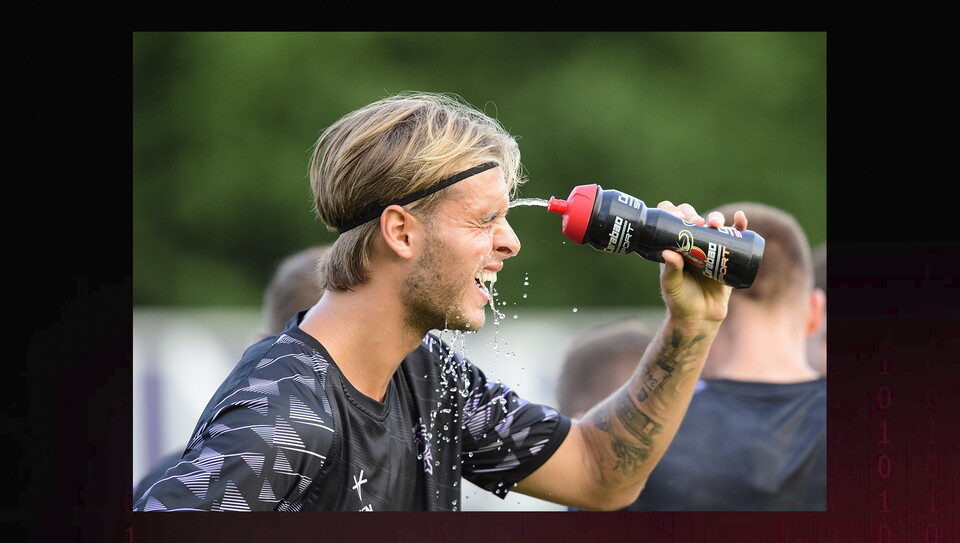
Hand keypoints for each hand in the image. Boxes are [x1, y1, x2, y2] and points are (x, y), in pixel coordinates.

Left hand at [655, 201, 748, 323]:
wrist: (701, 317)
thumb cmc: (680, 301)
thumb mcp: (672, 285)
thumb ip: (671, 270)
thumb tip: (668, 253)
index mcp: (674, 245)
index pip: (671, 220)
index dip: (673, 212)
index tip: (678, 218)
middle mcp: (691, 242)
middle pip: (693, 217)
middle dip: (694, 214)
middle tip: (696, 222)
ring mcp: (710, 247)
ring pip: (714, 224)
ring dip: (716, 217)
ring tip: (715, 224)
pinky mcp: (727, 255)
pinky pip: (735, 236)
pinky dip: (739, 224)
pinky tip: (740, 218)